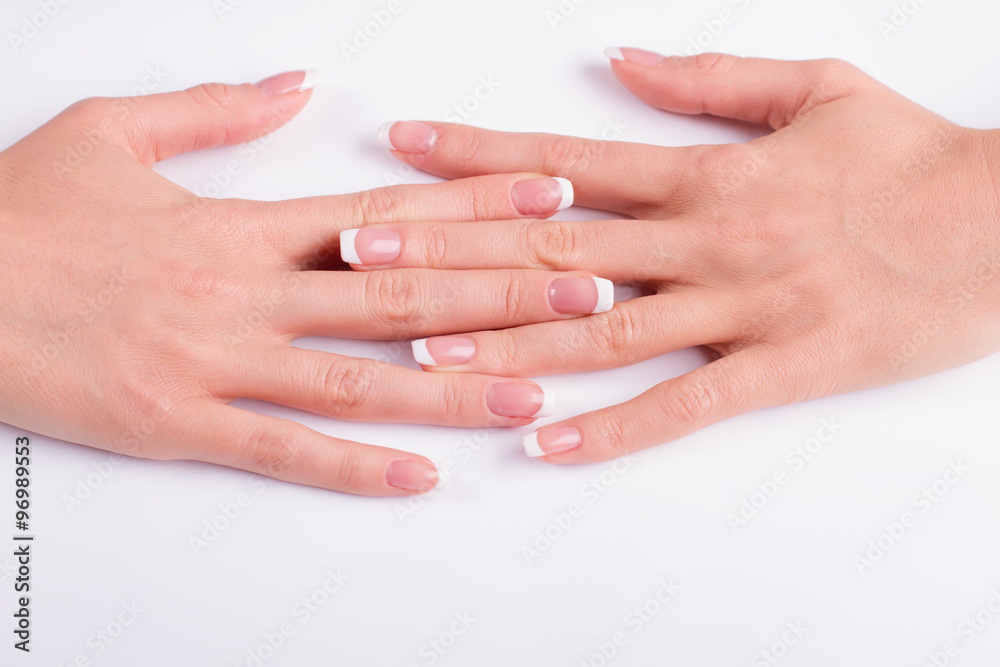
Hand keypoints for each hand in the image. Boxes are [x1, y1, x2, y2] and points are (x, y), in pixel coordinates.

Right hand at [0, 70, 609, 493]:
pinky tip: (418, 479)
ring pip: (358, 378)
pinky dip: (352, 467)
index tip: (547, 198)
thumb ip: (214, 111)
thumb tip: (295, 89)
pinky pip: (281, 451)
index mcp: (238, 224)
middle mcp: (243, 293)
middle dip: (500, 291)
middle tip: (585, 292)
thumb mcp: (112, 133)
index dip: (475, 205)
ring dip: (454, 388)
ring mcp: (215, 364)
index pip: (386, 212)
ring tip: (535, 391)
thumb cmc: (17, 214)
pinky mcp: (175, 424)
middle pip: (399, 294)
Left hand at [364, 52, 999, 461]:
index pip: (566, 160)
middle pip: (556, 245)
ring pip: (602, 330)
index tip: (404, 148)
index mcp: (706, 174)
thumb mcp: (812, 86)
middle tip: (366, 257)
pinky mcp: (780, 369)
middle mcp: (706, 241)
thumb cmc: (906, 158)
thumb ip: (706, 78)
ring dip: (508, 342)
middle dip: (455, 251)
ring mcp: (739, 308)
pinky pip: (682, 405)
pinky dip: (614, 428)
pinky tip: (547, 446)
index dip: (478, 155)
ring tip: (425, 352)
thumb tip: (617, 59)